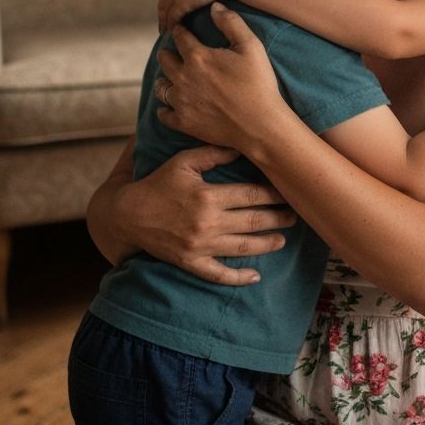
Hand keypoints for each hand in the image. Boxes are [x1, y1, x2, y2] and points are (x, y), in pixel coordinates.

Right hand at [105, 145, 295, 285]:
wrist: (127, 216)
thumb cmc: (157, 184)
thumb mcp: (183, 162)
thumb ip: (213, 153)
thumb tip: (241, 146)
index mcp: (208, 195)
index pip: (251, 194)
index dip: (274, 193)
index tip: (289, 190)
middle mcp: (208, 222)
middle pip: (253, 221)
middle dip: (278, 218)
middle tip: (296, 215)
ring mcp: (200, 246)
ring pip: (242, 248)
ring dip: (266, 244)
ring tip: (283, 239)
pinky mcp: (191, 263)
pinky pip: (218, 274)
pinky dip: (238, 278)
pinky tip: (256, 276)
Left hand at [156, 3, 290, 152]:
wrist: (260, 125)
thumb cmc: (259, 84)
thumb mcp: (251, 46)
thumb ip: (231, 23)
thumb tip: (214, 6)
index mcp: (198, 57)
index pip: (180, 38)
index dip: (180, 31)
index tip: (180, 29)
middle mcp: (183, 78)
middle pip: (165, 60)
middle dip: (167, 53)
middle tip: (170, 51)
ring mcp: (182, 102)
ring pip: (161, 87)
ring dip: (164, 79)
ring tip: (168, 77)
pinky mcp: (184, 123)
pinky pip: (164, 114)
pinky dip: (164, 108)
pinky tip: (168, 105)